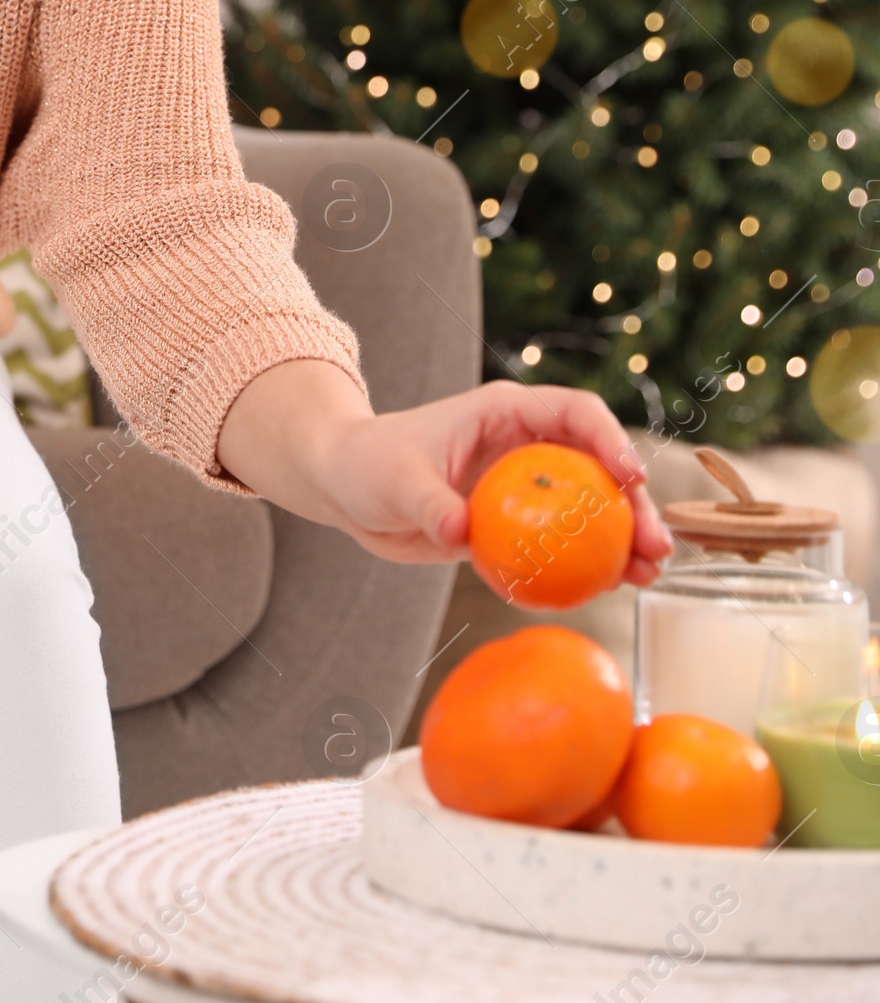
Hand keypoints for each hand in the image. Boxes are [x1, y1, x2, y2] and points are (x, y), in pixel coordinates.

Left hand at [215, 362, 670, 587]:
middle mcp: (524, 444)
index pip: (574, 413)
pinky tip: (612, 589)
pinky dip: (587, 562)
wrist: (346, 488)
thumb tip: (461, 531)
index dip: (610, 439)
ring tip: (648, 573)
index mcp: (506, 414)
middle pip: (597, 464)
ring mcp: (523, 485)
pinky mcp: (512, 522)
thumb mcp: (396, 481)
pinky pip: (560, 541)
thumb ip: (430, 503)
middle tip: (655, 545)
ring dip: (622, 537)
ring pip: (588, 506)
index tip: (631, 476)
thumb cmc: (367, 464)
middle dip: (633, 501)